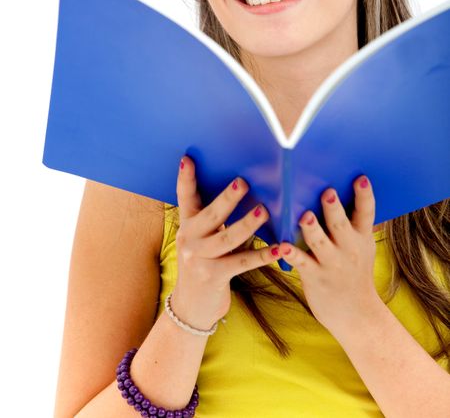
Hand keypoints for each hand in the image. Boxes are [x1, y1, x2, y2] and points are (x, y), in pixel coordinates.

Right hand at [170, 155, 279, 330]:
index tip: (188, 158)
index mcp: (187, 224)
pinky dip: (262, 255)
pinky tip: (280, 248)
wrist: (191, 308)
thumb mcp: (204, 240)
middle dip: (227, 198)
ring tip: (263, 212)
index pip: (184, 197)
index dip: (185, 178)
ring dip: (247, 225)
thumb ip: (218, 221)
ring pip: (227, 238)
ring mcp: (199, 258)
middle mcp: (189, 239)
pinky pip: (241, 262)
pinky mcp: (213, 276)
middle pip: (210, 215)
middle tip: (243, 182)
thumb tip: (253, 196)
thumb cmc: (206, 264)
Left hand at [279, 176, 379, 338]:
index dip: (364, 196)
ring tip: (305, 217)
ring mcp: (331, 263)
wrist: (356, 314)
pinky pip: (301, 262)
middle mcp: (348, 248)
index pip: (366, 213)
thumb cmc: (355, 271)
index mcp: (361, 236)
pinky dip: (291, 254)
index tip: (360, 178)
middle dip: (333, 209)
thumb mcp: (362, 246)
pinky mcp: (315, 277)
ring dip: (312, 229)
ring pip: (319, 243)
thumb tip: (344, 188)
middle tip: (328, 192)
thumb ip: (354, 222)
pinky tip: (280, 246)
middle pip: (340, 225)